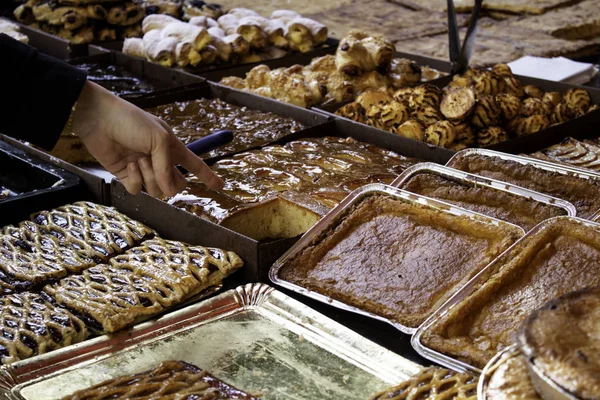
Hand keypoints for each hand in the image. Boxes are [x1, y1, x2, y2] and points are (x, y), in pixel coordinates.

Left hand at [72, 81, 223, 196]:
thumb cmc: (131, 121)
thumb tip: (169, 191)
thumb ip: (167, 166)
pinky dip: (133, 180)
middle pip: (176, 184)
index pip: (195, 164)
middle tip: (157, 167)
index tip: (221, 187)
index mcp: (173, 147)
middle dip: (169, 180)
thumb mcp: (159, 139)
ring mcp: (143, 169)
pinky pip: (137, 190)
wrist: (98, 119)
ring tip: (137, 160)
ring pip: (157, 190)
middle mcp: (160, 160)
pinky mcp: (126, 175)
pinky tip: (127, 165)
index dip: (209, 176)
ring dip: (149, 177)